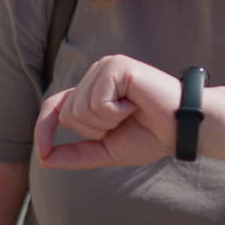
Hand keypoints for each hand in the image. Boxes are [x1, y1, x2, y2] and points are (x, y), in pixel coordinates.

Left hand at [34, 55, 181, 168]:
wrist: (182, 128)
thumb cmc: (150, 136)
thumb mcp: (106, 150)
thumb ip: (75, 154)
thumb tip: (43, 159)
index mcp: (91, 91)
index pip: (53, 107)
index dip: (44, 129)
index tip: (43, 153)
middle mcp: (95, 74)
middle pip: (68, 114)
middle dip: (95, 130)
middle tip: (124, 122)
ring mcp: (105, 67)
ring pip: (80, 109)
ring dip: (107, 122)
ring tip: (132, 112)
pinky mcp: (116, 65)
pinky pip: (97, 102)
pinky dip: (116, 113)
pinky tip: (135, 104)